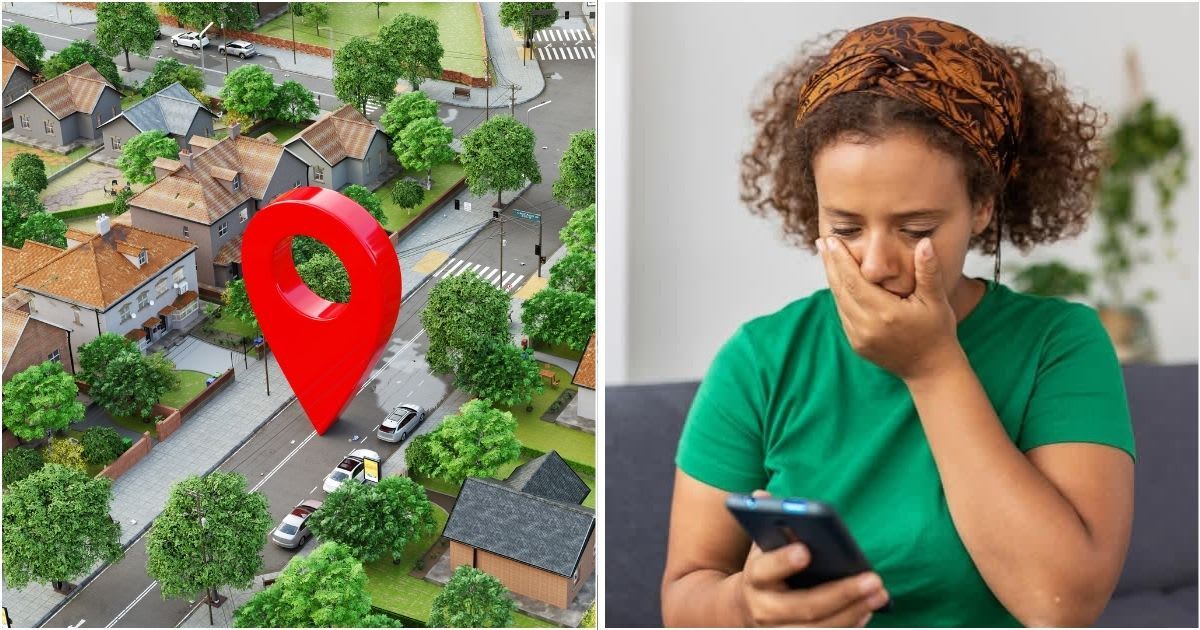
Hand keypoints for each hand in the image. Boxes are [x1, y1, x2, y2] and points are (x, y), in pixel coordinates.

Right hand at [737, 492, 889, 626]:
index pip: (766, 570)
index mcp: (755, 578)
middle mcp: (764, 609)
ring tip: (880, 593)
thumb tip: (762, 496)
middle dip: (841, 593)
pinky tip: (868, 608)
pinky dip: (850, 625)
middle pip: (804, 606)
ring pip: (819, 628)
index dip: (783, 562)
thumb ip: (767, 523)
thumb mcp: (763, 545)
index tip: (805, 550)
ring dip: (854, 611)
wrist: (748, 607)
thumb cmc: (766, 567)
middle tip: (873, 578)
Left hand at [817, 236, 960, 380]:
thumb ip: (928, 271)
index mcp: (886, 314)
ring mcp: (859, 338)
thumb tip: (925, 243)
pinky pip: (843, 315)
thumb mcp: (937, 300)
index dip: (840, 259)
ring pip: (839, 302)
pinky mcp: (856, 344)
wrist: (931, 369)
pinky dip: (839, 296)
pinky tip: (838, 281)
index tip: (831, 240)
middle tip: (822, 241)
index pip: (854, 281)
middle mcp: (867, 327)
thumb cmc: (937, 332)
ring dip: (832, 279)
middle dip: (830, 264)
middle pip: (841, 289)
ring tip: (827, 257)